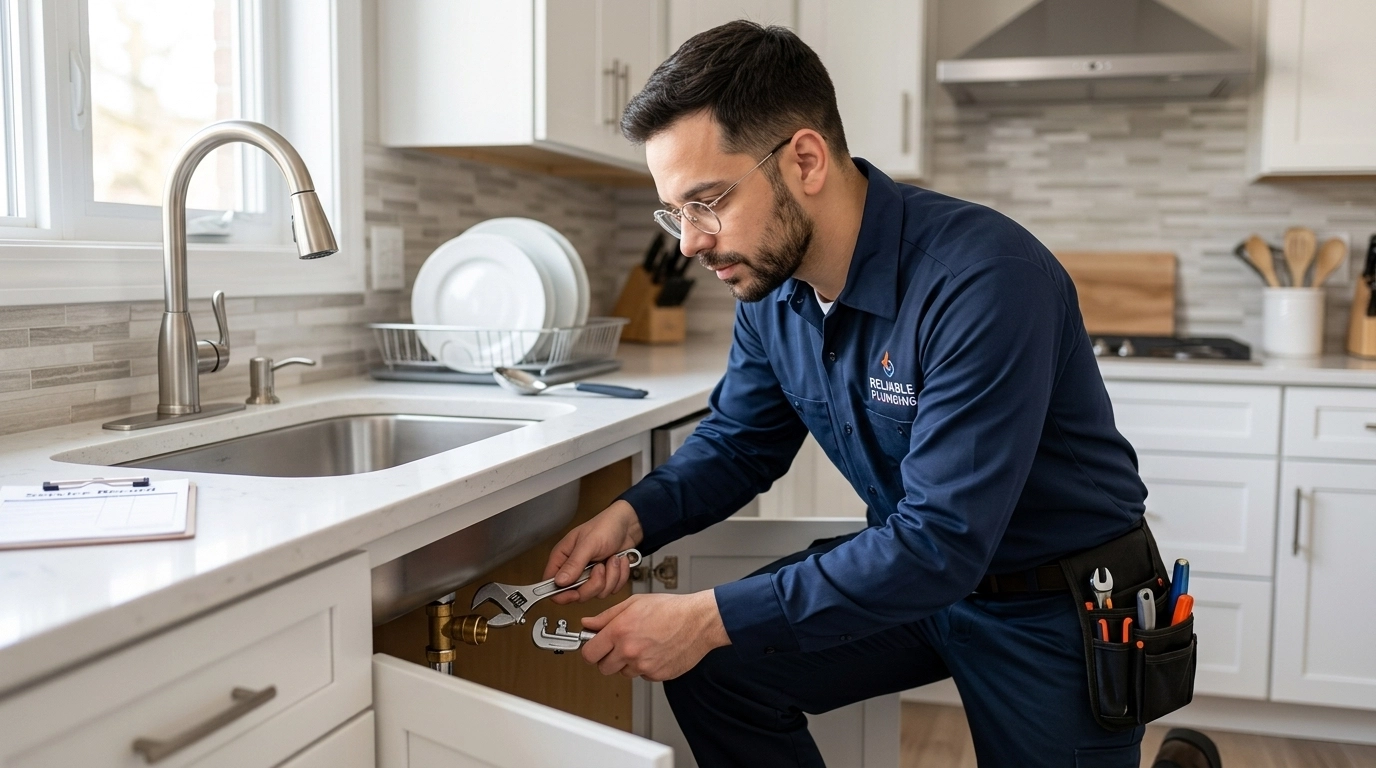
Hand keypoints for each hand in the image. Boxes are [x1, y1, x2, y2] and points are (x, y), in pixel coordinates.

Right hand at [543, 500, 643, 604]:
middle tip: (600, 566)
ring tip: (612, 559)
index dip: (561, 594)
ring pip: (597, 593)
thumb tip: (560, 581)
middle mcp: (574, 569)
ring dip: (611, 576)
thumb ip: (574, 563)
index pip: (552, 585)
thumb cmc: (605, 526)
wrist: (628, 525)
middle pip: (578, 594)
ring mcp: (590, 576)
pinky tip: (619, 561)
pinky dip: (620, 576)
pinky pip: (612, 590)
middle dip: (594, 583)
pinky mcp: (605, 579)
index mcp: (562, 558)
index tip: (575, 593)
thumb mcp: (589, 543)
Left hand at [579, 591, 729, 681]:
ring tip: (642, 644)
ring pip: (623, 673)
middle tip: (619, 646)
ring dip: (627, 663)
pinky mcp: (656, 675)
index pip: (589, 654)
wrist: (698, 621)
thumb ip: (606, 616)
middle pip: (603, 667)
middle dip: (608, 658)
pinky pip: (642, 676)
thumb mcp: (634, 603)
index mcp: (620, 631)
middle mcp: (629, 651)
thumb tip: (588, 623)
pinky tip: (654, 651)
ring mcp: (643, 666)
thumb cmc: (670, 609)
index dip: (591, 650)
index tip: (594, 647)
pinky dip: (645, 667)